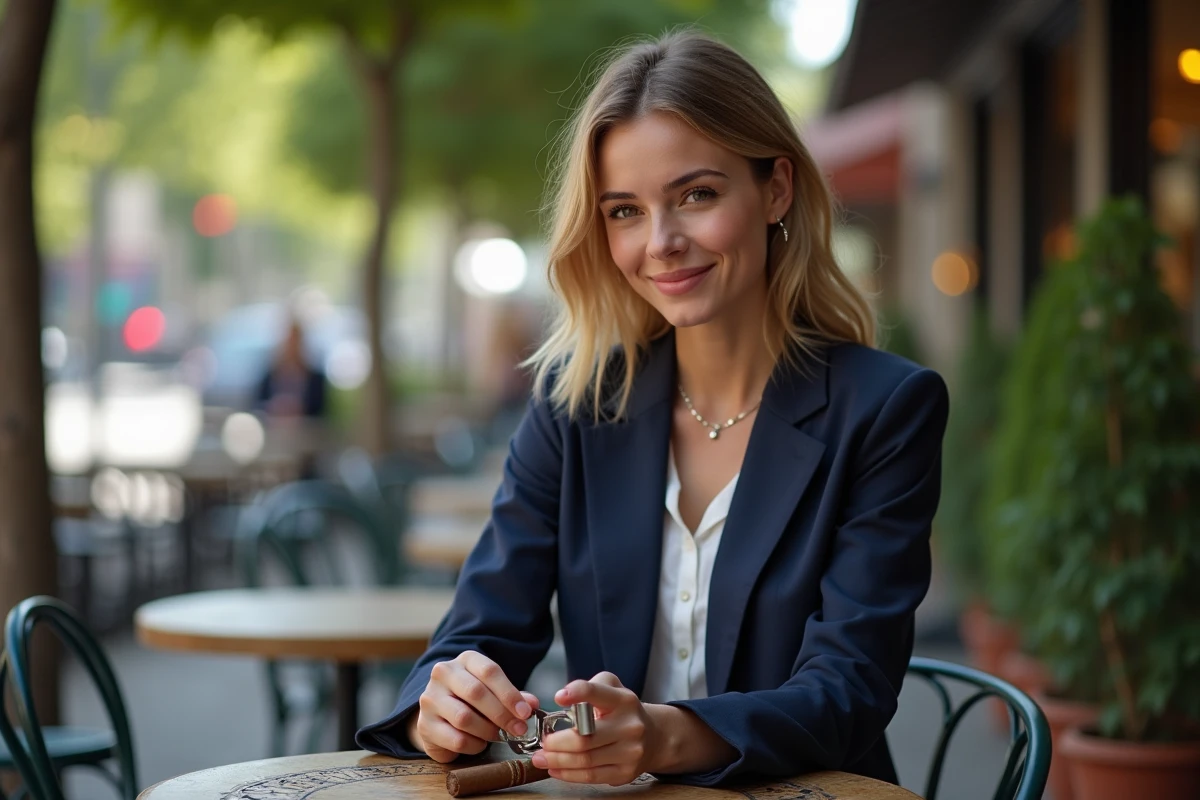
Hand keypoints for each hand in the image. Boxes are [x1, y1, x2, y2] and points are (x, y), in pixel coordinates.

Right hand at [411, 651, 538, 762]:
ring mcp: (430, 699)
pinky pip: (456, 739)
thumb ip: (513, 697)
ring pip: (464, 718)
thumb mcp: (494, 692)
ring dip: (488, 731)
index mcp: (465, 660)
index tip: (525, 712)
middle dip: (502, 714)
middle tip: (519, 729)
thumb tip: (532, 704)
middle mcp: (443, 674)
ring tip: (498, 736)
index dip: (510, 693)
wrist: (439, 715)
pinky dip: (474, 745)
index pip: (489, 671)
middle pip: (475, 692)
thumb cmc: (472, 701)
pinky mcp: (424, 725)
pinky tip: (480, 743)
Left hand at [531, 672, 658, 784]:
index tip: (559, 697)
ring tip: (541, 758)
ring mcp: (630, 752)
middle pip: (585, 737)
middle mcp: (630, 726)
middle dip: (556, 742)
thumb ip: (589, 687)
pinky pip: (591, 776)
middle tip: (543, 742)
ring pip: (585, 760)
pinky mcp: (626, 772)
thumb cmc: (622, 712)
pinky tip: (556, 769)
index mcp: (624, 700)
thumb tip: (563, 698)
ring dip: (558, 760)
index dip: (577, 693)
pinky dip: (568, 774)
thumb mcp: (612, 689)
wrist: (654, 737)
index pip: (598, 692)